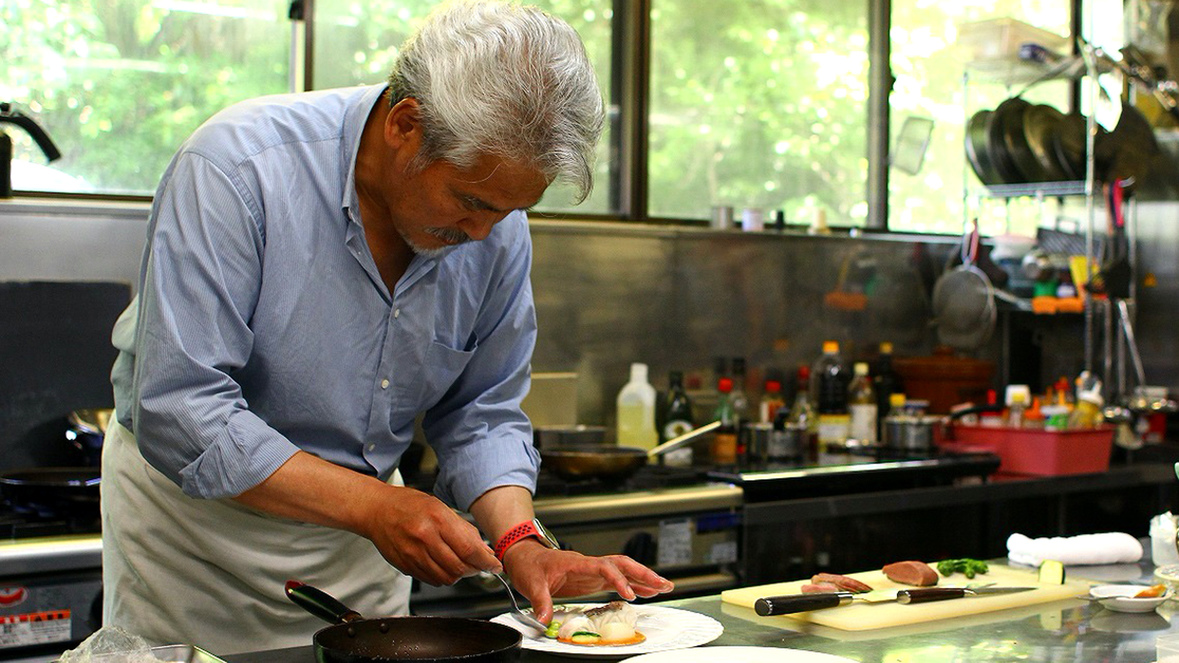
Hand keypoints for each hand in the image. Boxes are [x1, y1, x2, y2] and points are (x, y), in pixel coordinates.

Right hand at [360, 486, 500, 585]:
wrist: (377, 510)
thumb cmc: (408, 505)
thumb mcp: (440, 507)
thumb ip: (464, 531)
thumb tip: (484, 551)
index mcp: (437, 519)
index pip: (469, 549)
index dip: (486, 562)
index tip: (495, 566)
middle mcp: (424, 538)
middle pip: (459, 567)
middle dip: (474, 570)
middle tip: (478, 565)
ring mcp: (413, 554)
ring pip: (446, 578)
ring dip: (459, 575)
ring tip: (461, 564)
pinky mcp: (405, 566)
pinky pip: (431, 580)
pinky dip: (443, 577)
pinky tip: (443, 566)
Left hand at [503, 541, 673, 623]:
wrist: (525, 557)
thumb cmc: (529, 565)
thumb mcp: (531, 584)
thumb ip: (541, 601)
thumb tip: (544, 619)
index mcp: (577, 563)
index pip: (604, 567)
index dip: (619, 580)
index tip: (629, 595)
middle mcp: (589, 565)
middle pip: (622, 564)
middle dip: (644, 574)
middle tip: (663, 584)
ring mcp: (592, 571)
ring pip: (623, 571)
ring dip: (643, 578)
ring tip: (664, 587)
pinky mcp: (592, 579)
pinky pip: (617, 580)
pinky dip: (632, 586)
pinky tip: (644, 593)